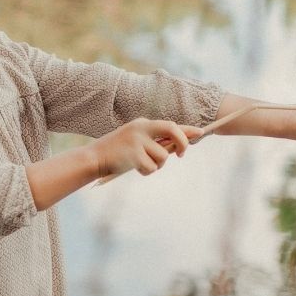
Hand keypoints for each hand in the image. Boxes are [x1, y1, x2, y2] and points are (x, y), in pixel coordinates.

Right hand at [89, 118, 203, 177]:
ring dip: (157, 165)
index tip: (201, 132)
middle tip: (181, 155)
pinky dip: (146, 172)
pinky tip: (134, 168)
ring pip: (163, 156)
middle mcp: (142, 128)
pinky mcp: (134, 155)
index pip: (170, 124)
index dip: (187, 129)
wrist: (94, 158)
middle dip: (182, 143)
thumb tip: (176, 147)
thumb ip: (154, 142)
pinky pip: (152, 168)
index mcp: (143, 124)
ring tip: (141, 164)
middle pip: (173, 131)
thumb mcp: (135, 142)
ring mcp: (137, 141)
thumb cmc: (117, 152)